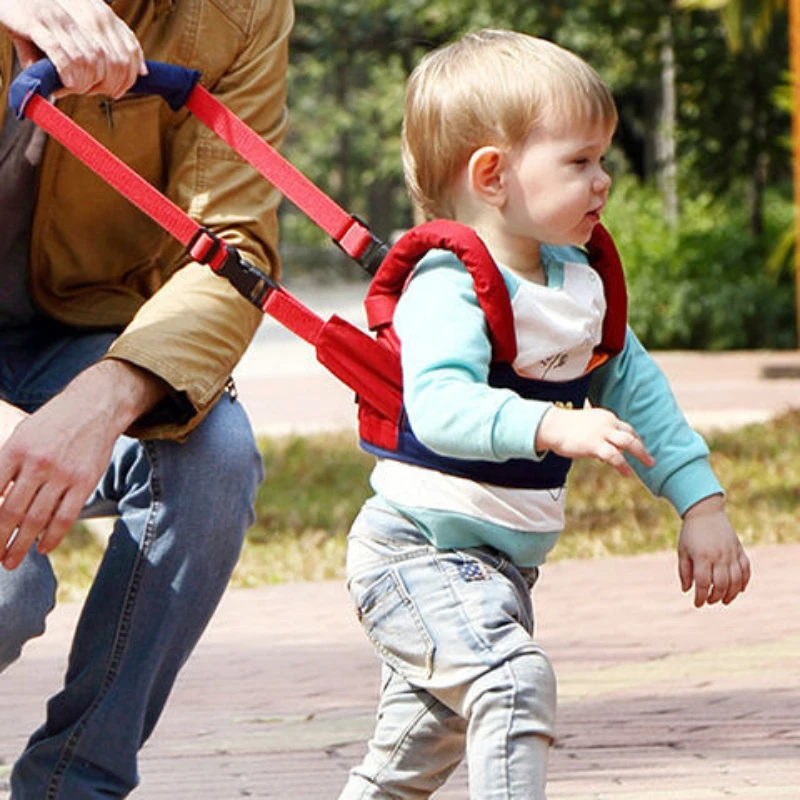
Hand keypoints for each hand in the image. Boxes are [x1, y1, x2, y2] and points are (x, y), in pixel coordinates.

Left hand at [0, 360, 163, 568]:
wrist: (94, 407)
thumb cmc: (52, 424)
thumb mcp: (21, 436)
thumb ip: (5, 466)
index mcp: (15, 449)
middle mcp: (38, 463)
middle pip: (11, 512)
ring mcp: (63, 474)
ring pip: (37, 519)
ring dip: (21, 545)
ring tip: (11, 561)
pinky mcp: (85, 482)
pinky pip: (66, 516)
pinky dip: (52, 536)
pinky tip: (42, 548)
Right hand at [1, 0, 146, 97]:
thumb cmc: (33, 12)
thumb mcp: (66, 29)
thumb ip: (84, 52)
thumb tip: (99, 86)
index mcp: (94, 15)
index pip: (127, 49)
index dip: (127, 76)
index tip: (117, 92)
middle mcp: (81, 15)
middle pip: (112, 61)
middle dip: (106, 85)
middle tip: (90, 92)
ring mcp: (59, 19)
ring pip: (89, 62)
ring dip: (84, 84)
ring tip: (73, 88)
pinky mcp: (37, 23)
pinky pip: (62, 55)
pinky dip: (68, 75)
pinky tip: (64, 83)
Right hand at [535, 405, 653, 476]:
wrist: (550, 426)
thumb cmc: (564, 428)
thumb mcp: (586, 428)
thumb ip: (599, 438)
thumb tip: (608, 456)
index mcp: (606, 417)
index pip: (625, 428)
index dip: (634, 440)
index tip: (638, 450)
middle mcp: (607, 423)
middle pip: (631, 434)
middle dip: (642, 448)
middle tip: (650, 460)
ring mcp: (602, 433)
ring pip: (628, 443)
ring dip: (640, 454)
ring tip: (649, 464)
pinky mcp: (594, 445)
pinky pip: (614, 457)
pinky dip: (623, 466)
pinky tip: (627, 474)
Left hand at [678, 494, 750, 607]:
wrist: (706, 512)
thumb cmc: (691, 533)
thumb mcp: (682, 551)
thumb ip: (684, 571)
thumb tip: (687, 590)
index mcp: (702, 556)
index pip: (703, 583)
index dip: (700, 596)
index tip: (697, 604)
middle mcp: (719, 556)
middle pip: (721, 584)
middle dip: (715, 597)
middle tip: (709, 601)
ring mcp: (732, 553)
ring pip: (736, 580)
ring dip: (731, 594)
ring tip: (723, 600)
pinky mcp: (740, 550)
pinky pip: (746, 570)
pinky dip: (744, 582)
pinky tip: (738, 590)